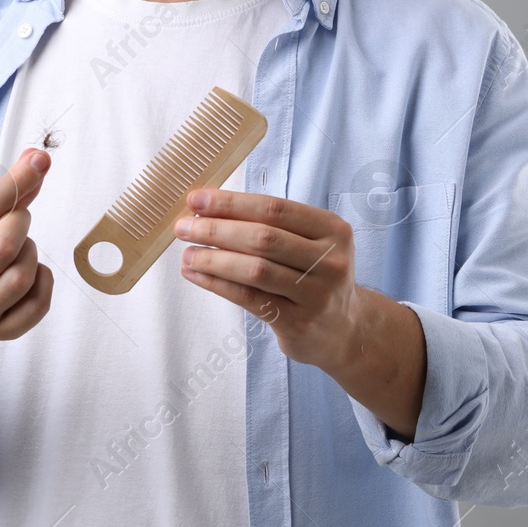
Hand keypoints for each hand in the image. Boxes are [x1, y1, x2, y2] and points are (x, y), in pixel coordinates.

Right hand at [0, 147, 54, 340]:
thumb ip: (6, 194)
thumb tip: (38, 157)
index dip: (16, 183)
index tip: (40, 160)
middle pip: (8, 244)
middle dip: (20, 223)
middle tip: (14, 222)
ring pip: (25, 273)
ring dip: (30, 252)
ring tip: (16, 251)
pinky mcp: (3, 333)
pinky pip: (40, 301)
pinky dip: (41, 280)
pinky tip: (26, 275)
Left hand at [172, 188, 360, 371]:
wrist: (343, 329)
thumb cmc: (313, 275)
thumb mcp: (307, 243)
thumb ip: (269, 225)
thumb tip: (206, 208)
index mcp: (332, 229)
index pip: (274, 209)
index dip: (232, 203)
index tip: (196, 200)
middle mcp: (330, 260)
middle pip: (264, 238)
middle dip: (217, 230)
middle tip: (184, 227)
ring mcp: (316, 294)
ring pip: (256, 270)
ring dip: (213, 259)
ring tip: (187, 254)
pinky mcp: (299, 323)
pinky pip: (250, 299)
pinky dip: (218, 284)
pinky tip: (196, 275)